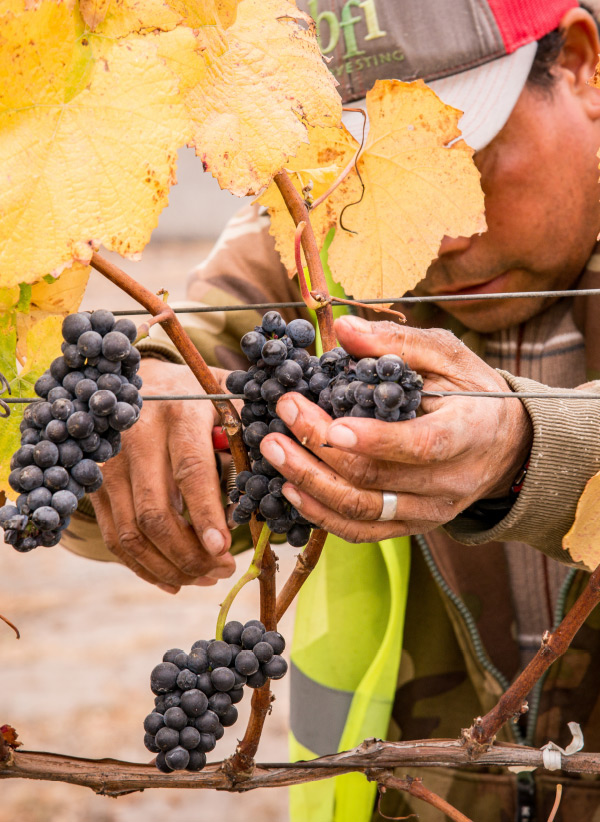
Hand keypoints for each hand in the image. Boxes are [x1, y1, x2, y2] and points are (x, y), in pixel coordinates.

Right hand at [90, 358, 235, 591]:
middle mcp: (137, 435)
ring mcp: (109, 461)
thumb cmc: (201, 397)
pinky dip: (143, 566)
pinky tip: (173, 578)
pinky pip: (115, 536)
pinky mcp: (95, 483)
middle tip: (224, 570)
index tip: (224, 549)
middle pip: (155, 512)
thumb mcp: (231, 403)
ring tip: (205, 578)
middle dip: (190, 554)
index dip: (206, 514)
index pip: (191, 470)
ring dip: (169, 567)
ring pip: (132, 532)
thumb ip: (245, 444)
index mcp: (179, 412)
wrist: (147, 379)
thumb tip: (252, 503)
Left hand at [259, 315, 532, 542]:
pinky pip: (361, 531)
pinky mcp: (410, 526)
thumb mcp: (448, 356)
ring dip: (310, 481)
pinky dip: (321, 514)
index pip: (423, 445)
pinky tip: (290, 489)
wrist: (502, 446)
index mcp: (468, 433)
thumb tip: (343, 329)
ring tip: (273, 449)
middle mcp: (449, 482)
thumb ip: (398, 344)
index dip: (377, 440)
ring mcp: (429, 511)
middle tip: (285, 412)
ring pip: (362, 509)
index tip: (334, 425)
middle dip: (321, 446)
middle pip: (377, 477)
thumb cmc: (472, 393)